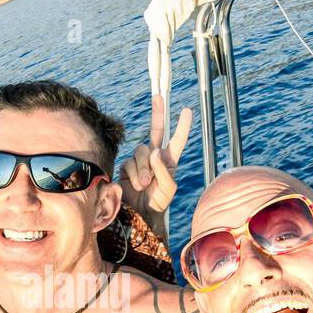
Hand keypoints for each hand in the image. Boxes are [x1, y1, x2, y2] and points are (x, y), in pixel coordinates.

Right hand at [118, 95, 192, 223]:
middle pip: (156, 130)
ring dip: (143, 168)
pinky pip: (129, 163)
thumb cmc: (157, 203)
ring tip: (144, 184)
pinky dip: (133, 174)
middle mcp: (155, 157)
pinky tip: (135, 185)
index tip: (187, 111)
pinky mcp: (126, 167)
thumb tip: (155, 151)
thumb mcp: (167, 189)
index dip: (182, 127)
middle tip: (158, 97)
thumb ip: (164, 170)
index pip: (176, 141)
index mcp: (169, 161)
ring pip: (141, 151)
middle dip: (157, 113)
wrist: (139, 215)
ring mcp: (140, 161)